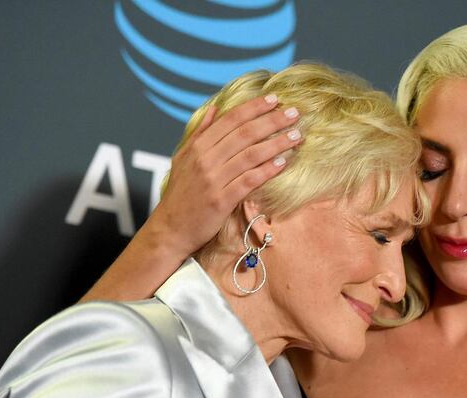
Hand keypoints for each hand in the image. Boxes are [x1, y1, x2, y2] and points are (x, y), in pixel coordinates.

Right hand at [147, 94, 301, 257]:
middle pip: (244, 133)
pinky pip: (249, 180)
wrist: (170, 229)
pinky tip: (283, 163)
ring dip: (276, 143)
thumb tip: (215, 108)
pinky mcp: (221, 200)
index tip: (274, 98)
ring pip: (250, 155)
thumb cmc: (180, 194)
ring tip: (297, 136)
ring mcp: (213, 179)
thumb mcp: (183, 158)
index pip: (230, 119)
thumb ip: (200, 132)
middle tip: (294, 113)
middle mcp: (205, 159)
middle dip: (272, 120)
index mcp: (198, 146)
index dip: (254, 107)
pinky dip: (267, 170)